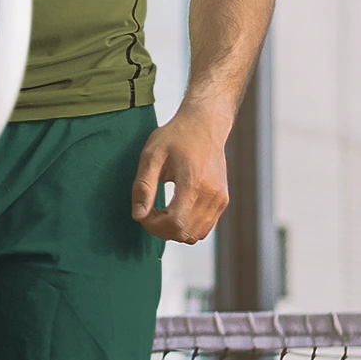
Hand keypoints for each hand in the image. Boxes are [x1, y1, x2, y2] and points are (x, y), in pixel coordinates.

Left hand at [131, 103, 230, 243]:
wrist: (204, 124)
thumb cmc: (176, 136)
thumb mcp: (151, 156)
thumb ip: (143, 187)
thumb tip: (138, 215)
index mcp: (194, 183)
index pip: (174, 224)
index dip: (154, 226)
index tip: (143, 213)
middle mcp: (212, 195)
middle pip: (185, 233)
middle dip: (162, 230)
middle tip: (149, 211)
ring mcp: (220, 199)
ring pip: (196, 235)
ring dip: (174, 230)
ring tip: (161, 210)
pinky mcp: (223, 201)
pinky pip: (204, 228)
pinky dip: (187, 226)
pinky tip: (174, 210)